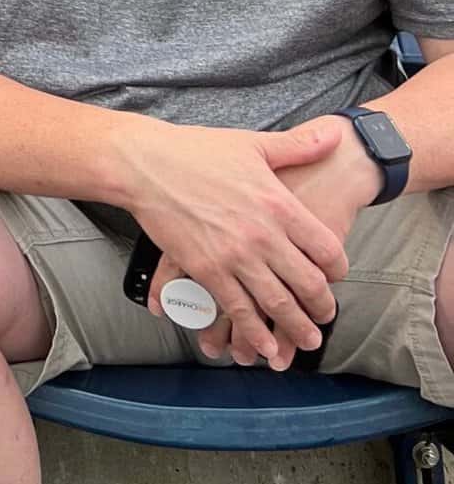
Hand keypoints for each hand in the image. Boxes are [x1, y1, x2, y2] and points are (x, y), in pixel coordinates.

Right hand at [128, 120, 348, 369]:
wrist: (145, 164)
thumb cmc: (197, 150)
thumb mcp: (253, 144)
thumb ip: (298, 145)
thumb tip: (336, 137)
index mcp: (279, 204)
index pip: (326, 248)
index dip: (338, 268)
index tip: (336, 275)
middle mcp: (263, 235)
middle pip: (308, 284)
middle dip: (322, 306)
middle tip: (326, 317)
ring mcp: (234, 256)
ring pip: (277, 304)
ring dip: (295, 328)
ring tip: (307, 341)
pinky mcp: (205, 270)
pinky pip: (237, 309)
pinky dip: (254, 331)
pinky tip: (264, 346)